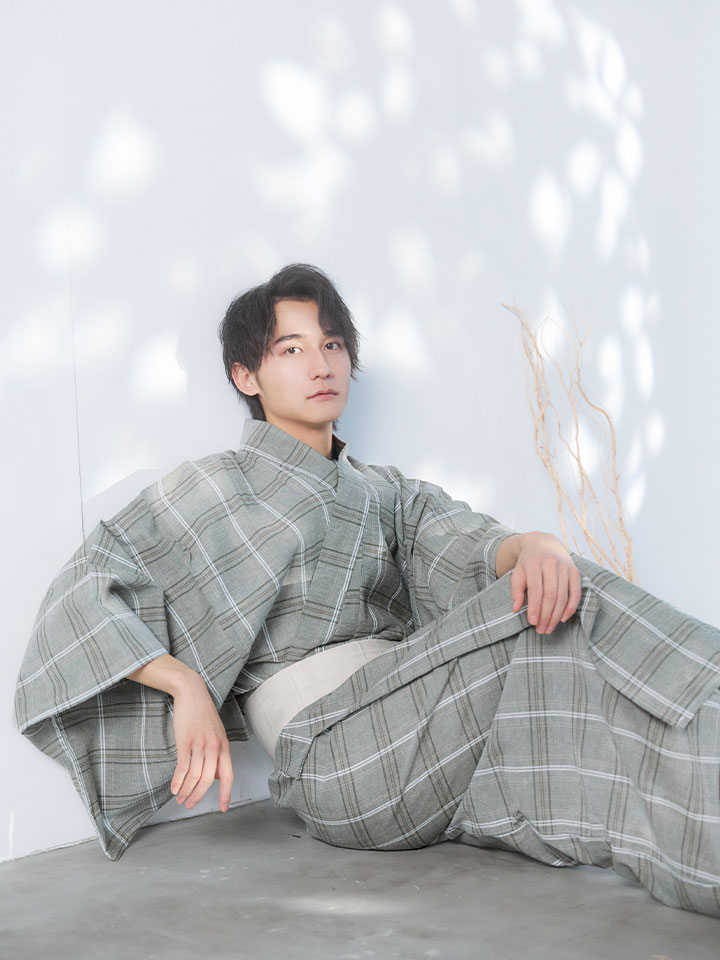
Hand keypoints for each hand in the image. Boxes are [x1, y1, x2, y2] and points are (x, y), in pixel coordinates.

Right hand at [170, 675, 233, 811]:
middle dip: (199, 796)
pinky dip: (178, 781)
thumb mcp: (217, 734)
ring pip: (195, 776)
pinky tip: (174, 788)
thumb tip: (217, 777)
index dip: (226, 793)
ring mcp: (200, 744)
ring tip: (180, 799)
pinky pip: (183, 767)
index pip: (228, 775)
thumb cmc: (203, 715)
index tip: (223, 808)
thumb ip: (218, 755)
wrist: (192, 693)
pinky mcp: (186, 741)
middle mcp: (215, 747)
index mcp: (224, 746)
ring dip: (186, 791)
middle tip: (190, 805)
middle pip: (209, 780)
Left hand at [510, 532, 581, 634]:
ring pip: (563, 596)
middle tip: (541, 630)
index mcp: (534, 564)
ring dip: (557, 615)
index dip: (535, 607)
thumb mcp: (517, 572)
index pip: (536, 590)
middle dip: (546, 615)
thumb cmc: (528, 562)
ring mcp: (565, 567)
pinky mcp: (575, 571)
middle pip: (551, 595)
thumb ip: (516, 590)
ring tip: (549, 628)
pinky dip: (571, 607)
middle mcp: (551, 564)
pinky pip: (575, 592)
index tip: (532, 622)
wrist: (544, 543)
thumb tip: (516, 609)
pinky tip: (563, 618)